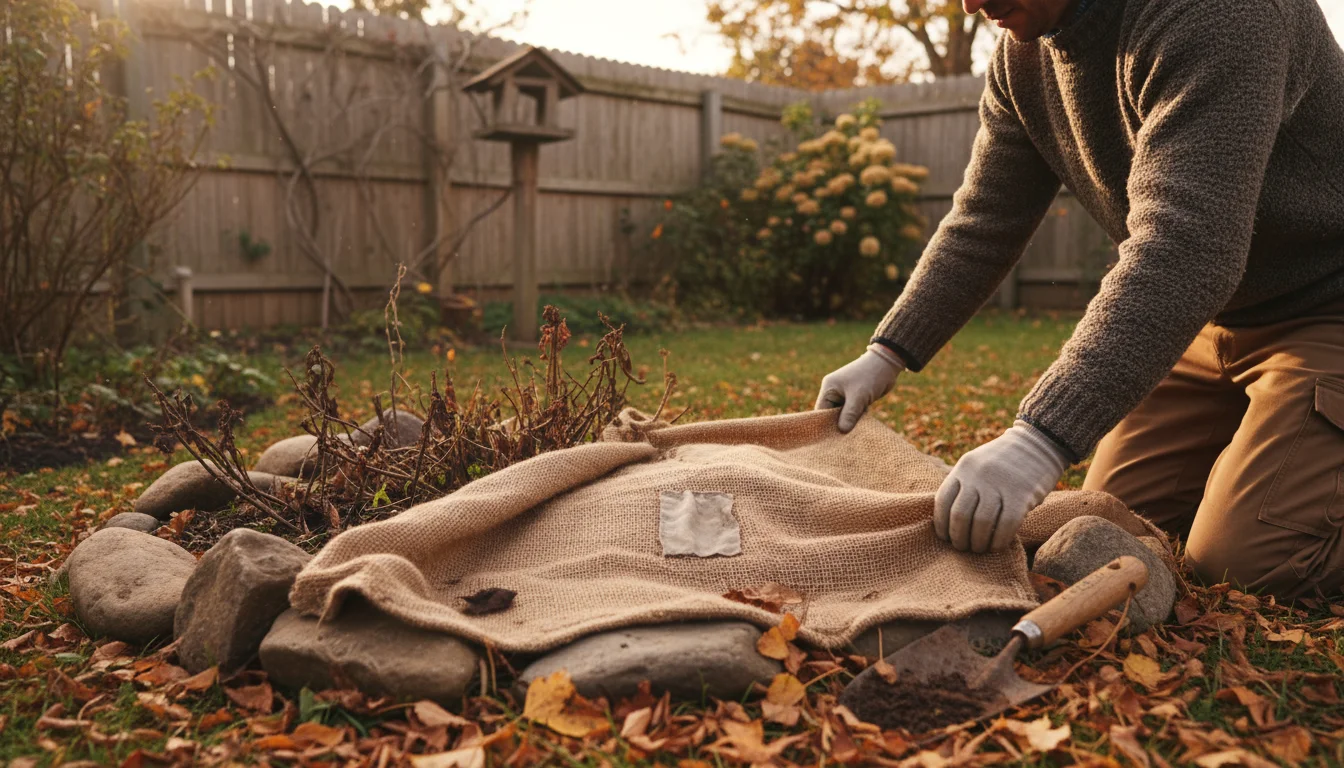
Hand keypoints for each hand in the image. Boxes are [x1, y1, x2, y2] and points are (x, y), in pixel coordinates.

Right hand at [814, 347, 903, 432]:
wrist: (887, 364)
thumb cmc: (870, 376)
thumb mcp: (859, 396)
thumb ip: (849, 414)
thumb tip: (842, 431)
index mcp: (829, 388)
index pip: (821, 411)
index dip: (825, 425)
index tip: (830, 440)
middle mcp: (834, 391)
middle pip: (831, 415)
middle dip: (837, 426)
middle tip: (842, 442)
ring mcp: (845, 395)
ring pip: (843, 415)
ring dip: (848, 423)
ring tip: (851, 438)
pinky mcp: (855, 398)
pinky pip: (852, 413)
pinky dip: (855, 420)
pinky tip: (859, 430)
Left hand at [934, 421, 1069, 552]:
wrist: (1038, 443)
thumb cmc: (1004, 462)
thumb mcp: (977, 465)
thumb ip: (964, 486)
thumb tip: (951, 523)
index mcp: (964, 467)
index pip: (942, 501)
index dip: (941, 524)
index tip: (945, 537)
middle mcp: (978, 475)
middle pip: (960, 516)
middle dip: (958, 538)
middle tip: (962, 548)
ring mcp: (1000, 485)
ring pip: (982, 524)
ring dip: (978, 543)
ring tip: (979, 549)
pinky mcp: (1022, 495)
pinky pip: (1006, 526)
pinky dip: (999, 541)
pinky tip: (997, 546)